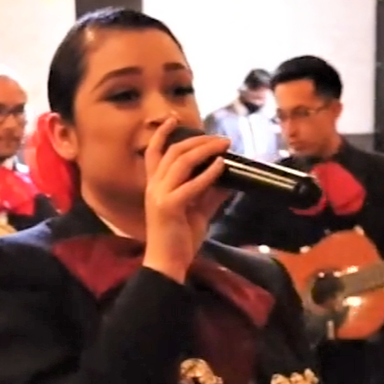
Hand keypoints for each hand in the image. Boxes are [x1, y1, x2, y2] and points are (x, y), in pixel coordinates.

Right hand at [142, 116, 231, 282]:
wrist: (167, 263)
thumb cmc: (179, 240)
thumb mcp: (198, 212)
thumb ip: (210, 194)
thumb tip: (230, 179)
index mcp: (155, 187)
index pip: (153, 153)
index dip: (162, 134)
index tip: (173, 119)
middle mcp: (154, 187)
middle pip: (173, 152)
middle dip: (198, 140)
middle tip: (220, 139)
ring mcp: (159, 196)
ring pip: (181, 162)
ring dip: (205, 150)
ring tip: (224, 146)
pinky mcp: (169, 207)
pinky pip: (191, 184)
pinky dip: (208, 173)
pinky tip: (221, 166)